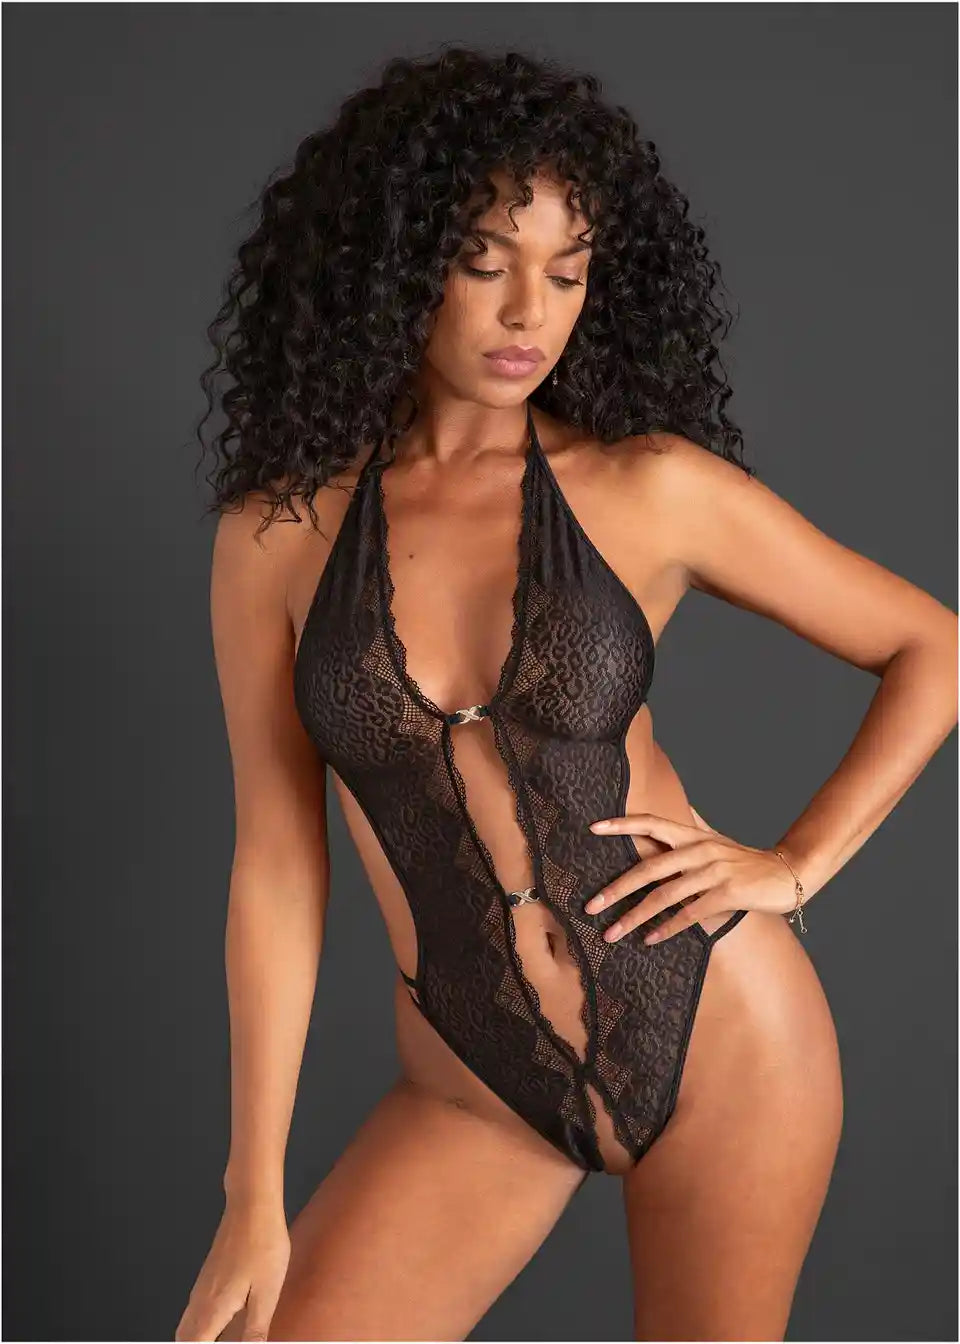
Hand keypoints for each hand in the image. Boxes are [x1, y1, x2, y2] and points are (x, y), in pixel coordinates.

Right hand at [174, 1199, 289, 1341]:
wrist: (252, 1206)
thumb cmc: (262, 1244)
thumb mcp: (267, 1294)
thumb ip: (256, 1331)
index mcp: (212, 1310)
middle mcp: (200, 1301)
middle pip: (184, 1338)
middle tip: (221, 1342)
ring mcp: (202, 1288)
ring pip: (187, 1326)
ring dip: (197, 1338)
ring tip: (220, 1338)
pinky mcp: (208, 1277)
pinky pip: (195, 1312)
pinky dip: (200, 1327)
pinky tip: (221, 1326)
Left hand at [584, 805, 799, 943]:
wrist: (788, 873)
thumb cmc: (746, 859)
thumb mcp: (717, 838)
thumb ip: (694, 824)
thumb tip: (676, 809)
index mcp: (693, 835)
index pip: (651, 822)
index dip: (622, 824)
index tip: (593, 828)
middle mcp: (699, 850)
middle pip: (649, 868)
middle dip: (616, 888)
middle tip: (591, 906)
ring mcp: (713, 872)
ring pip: (664, 895)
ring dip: (634, 916)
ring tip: (612, 932)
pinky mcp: (727, 894)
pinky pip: (689, 914)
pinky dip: (667, 928)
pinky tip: (649, 940)